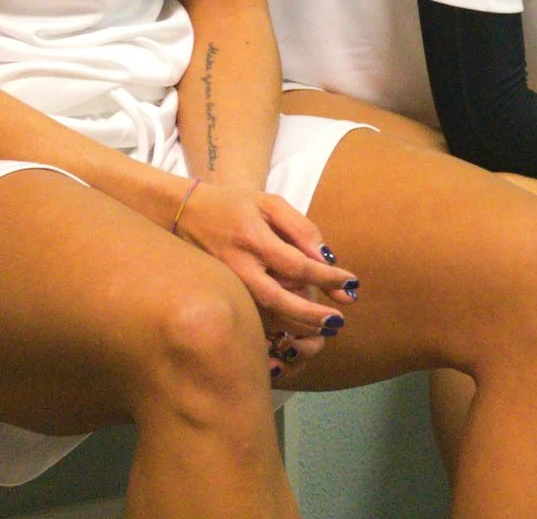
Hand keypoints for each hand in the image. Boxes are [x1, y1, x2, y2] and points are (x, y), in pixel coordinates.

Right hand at [173, 181, 358, 376]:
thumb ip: (301, 229)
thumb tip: (327, 258)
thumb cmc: (236, 206)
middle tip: (338, 321)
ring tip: (325, 328)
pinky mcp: (220, 296)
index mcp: (253, 239)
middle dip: (310, 315)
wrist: (185, 214)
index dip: (327, 278)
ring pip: (262, 316)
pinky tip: (296, 331)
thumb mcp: (271, 204)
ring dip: (295, 326)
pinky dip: (274, 329)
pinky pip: (250, 319)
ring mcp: (225, 286)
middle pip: (278, 300)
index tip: (350, 284)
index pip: (297, 265)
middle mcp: (237, 267)